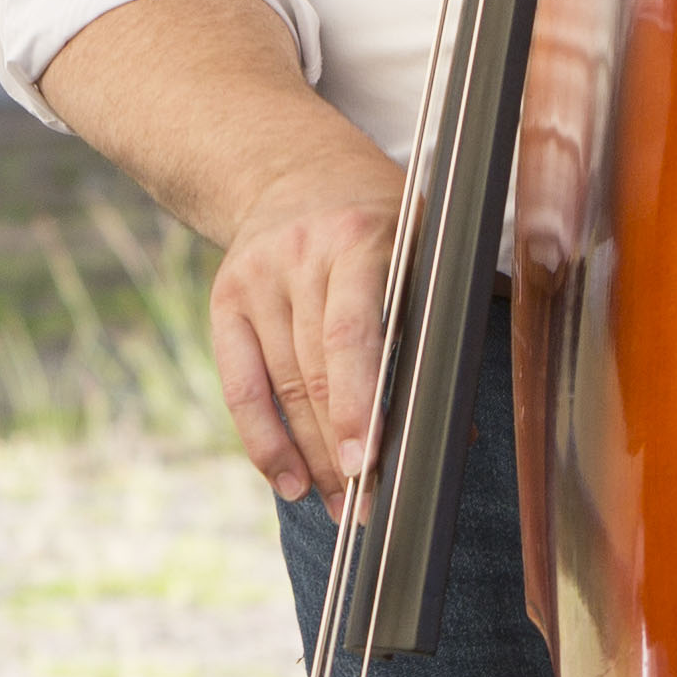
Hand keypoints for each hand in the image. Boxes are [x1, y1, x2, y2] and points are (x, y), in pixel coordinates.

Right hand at [212, 149, 409, 512]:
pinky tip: (286, 480)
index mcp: (360, 238)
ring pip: (281, 386)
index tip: (371, 462)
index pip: (350, 334)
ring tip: (337, 505)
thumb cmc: (381, 224)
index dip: (359, 403)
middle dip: (341, 447)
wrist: (296, 170)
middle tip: (366, 506)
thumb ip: (431, 323)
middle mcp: (300, 256)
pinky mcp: (226, 299)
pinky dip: (263, 440)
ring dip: (310, 456)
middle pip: (314, 371)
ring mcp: (256, 278)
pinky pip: (240, 385)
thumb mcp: (419, 248)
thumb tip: (450, 424)